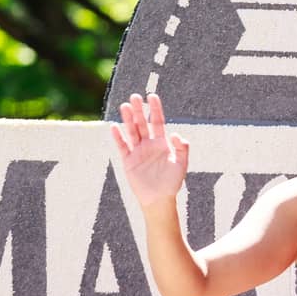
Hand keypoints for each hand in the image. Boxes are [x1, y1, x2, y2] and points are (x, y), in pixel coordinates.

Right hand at [109, 93, 188, 208]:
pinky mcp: (128, 161)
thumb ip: (182, 148)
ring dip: (128, 119)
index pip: (158, 122)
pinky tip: (114, 127)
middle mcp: (149, 144)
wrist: (159, 198)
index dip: (155, 109)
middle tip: (134, 96)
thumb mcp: (182, 164)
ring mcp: (137, 152)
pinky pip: (122, 147)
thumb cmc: (172, 182)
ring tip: (124, 106)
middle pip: (142, 123)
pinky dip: (118, 137)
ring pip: (132, 132)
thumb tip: (175, 134)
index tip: (152, 96)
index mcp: (162, 143)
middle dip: (139, 110)